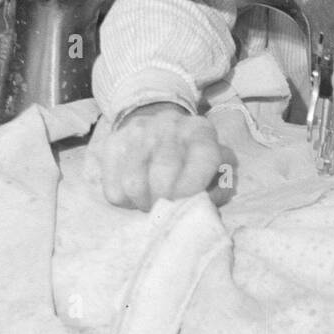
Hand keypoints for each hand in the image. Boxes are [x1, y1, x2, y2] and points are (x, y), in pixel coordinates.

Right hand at [96, 103, 233, 211]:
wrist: (156, 125)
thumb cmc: (191, 158)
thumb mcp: (215, 167)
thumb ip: (220, 186)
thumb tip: (207, 201)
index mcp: (201, 131)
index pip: (203, 158)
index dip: (194, 188)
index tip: (186, 203)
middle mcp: (169, 125)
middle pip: (164, 176)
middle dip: (165, 202)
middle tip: (166, 208)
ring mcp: (138, 132)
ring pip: (134, 185)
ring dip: (143, 203)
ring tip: (150, 202)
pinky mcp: (113, 143)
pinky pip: (114, 188)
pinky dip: (125, 201)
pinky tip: (135, 195)